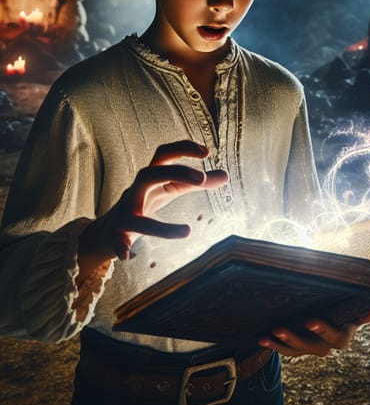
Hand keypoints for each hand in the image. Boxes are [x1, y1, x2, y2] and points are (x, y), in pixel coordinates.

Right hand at [81, 140, 227, 263]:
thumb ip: (195, 183)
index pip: (163, 154)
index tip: (207, 151)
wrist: (107, 230)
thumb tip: (226, 175)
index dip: (183, 148)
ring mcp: (125, 213)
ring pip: (138, 217)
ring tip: (187, 232)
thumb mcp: (171, 190)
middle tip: (201, 180)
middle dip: (174, 173)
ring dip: (162, 227)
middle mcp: (135, 191)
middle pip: (149, 174)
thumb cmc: (145, 202)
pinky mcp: (116, 235)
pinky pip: (117, 241)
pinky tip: (128, 257)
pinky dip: (122, 247)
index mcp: (150, 178)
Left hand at [258, 309, 369, 357]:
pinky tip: (261, 339)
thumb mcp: (355, 311)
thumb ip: (362, 313)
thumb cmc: (347, 311)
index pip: (333, 335)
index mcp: (342, 337)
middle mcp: (327, 346)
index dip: (322, 329)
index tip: (309, 321)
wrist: (336, 322)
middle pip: (309, 346)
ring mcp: (312, 349)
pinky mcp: (299, 348)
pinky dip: (274, 346)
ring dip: (279, 344)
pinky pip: (286, 350)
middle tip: (278, 329)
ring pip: (295, 350)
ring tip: (265, 336)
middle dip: (293, 338)